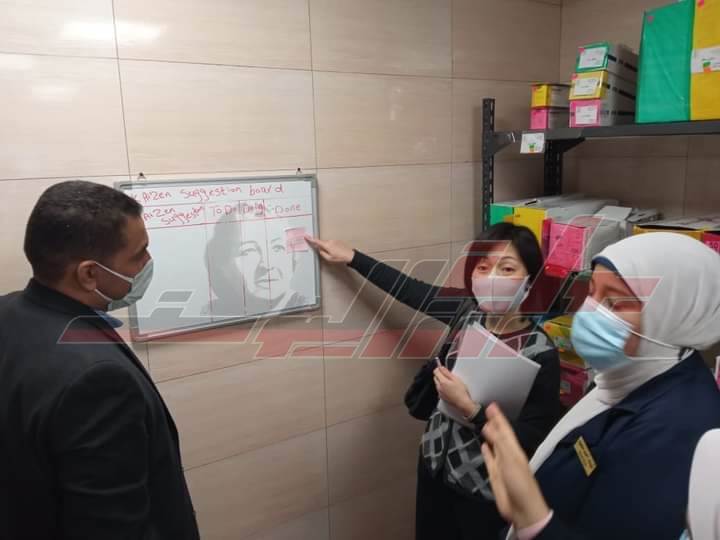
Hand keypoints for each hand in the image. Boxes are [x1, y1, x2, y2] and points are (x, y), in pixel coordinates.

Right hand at [305, 237, 354, 263]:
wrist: (350, 255)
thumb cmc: (340, 257)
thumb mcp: (329, 258)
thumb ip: (322, 253)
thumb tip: (319, 250)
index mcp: (327, 245)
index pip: (316, 241)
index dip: (310, 239)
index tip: (306, 236)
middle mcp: (330, 241)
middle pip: (322, 243)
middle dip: (321, 247)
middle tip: (327, 254)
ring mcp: (334, 240)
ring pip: (327, 244)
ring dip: (327, 248)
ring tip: (333, 254)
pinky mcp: (337, 241)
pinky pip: (331, 244)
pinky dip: (331, 247)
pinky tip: (336, 252)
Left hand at [433, 366, 475, 417]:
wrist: (462, 403)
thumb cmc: (461, 392)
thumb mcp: (455, 379)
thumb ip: (447, 372)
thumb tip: (441, 368)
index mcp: (442, 382)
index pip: (435, 372)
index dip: (439, 368)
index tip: (442, 368)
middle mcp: (439, 387)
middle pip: (435, 377)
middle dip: (440, 375)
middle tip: (448, 375)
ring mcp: (440, 393)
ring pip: (437, 384)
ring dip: (441, 381)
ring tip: (450, 383)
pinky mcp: (441, 397)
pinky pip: (439, 389)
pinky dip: (442, 387)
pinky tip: (449, 389)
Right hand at [481, 403, 549, 529]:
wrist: (521, 508)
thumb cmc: (518, 482)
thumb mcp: (510, 459)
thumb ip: (499, 442)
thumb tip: (487, 426)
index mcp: (514, 449)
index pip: (505, 429)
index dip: (499, 418)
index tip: (492, 405)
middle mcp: (508, 454)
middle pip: (500, 435)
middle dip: (494, 424)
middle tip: (487, 410)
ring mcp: (501, 464)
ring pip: (494, 445)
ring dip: (490, 436)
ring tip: (483, 424)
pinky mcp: (495, 474)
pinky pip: (490, 459)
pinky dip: (486, 451)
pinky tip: (483, 445)